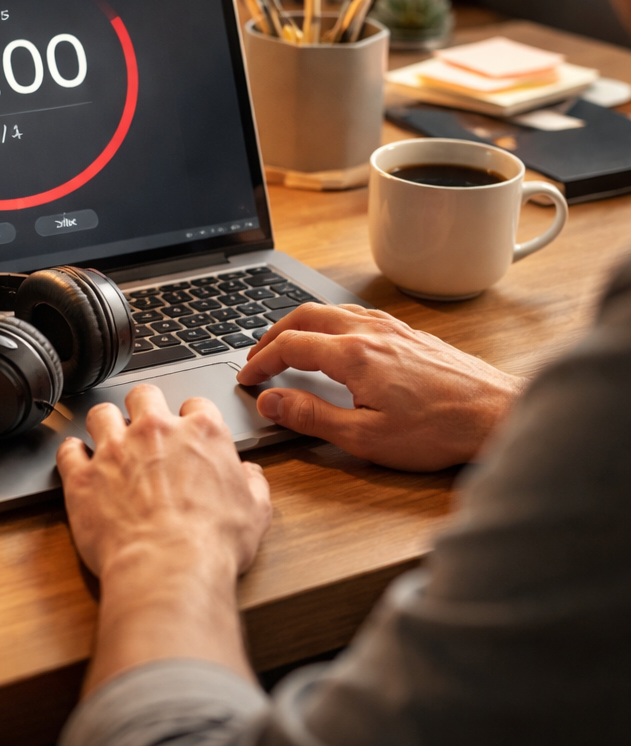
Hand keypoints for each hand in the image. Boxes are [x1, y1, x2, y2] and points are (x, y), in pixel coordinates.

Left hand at [57, 384, 271, 691]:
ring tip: (108, 439)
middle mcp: (155, 431)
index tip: (188, 432)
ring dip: (105, 424)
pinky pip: (68, 451)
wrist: (168, 569)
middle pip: (144, 395)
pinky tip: (77, 460)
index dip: (192, 419)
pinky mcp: (83, 476)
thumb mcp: (255, 513)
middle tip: (145, 427)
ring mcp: (115, 450)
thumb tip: (250, 474)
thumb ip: (253, 484)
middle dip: (144, 407)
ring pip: (102, 413)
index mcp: (201, 434)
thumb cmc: (212, 544)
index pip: (196, 405)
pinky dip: (72, 454)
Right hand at [236, 304, 524, 471]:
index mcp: (353, 355)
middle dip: (272, 334)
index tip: (247, 378)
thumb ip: (311, 416)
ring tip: (286, 343)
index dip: (260, 361)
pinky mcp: (409, 332)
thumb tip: (271, 401)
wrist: (497, 414)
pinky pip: (356, 313)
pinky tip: (335, 338)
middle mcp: (369, 332)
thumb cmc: (438, 430)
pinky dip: (329, 320)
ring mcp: (392, 328)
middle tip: (256, 356)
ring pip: (331, 309)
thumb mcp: (365, 437)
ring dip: (300, 323)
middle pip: (304, 315)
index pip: (289, 346)